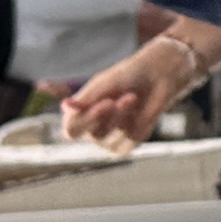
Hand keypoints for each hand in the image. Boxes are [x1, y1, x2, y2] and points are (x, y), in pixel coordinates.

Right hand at [60, 34, 197, 153]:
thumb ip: (85, 98)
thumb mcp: (104, 84)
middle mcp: (92, 131)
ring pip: (112, 138)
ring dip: (124, 116)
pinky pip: (129, 141)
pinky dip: (137, 124)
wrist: (156, 76)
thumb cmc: (126, 76)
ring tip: (132, 97)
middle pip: (93, 132)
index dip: (86, 119)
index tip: (106, 101)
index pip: (72, 130)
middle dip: (111, 113)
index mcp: (80, 114)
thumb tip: (64, 106)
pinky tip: (140, 110)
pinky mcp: (128, 144)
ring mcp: (109, 140)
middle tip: (125, 96)